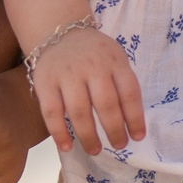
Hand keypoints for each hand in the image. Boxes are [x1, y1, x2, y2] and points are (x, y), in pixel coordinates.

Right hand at [33, 27, 146, 153]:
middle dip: (114, 130)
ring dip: (88, 136)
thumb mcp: (115, 59)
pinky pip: (52, 112)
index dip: (135, 118)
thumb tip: (132, 125)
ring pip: (79, 111)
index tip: (137, 137)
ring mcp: (67, 74)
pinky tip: (66, 147)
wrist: (59, 33)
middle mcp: (92, 66)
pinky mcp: (45, 82)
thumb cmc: (93, 54)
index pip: (129, 92)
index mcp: (114, 61)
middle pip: (106, 104)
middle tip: (119, 146)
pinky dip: (59, 132)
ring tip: (95, 150)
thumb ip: (122, 85)